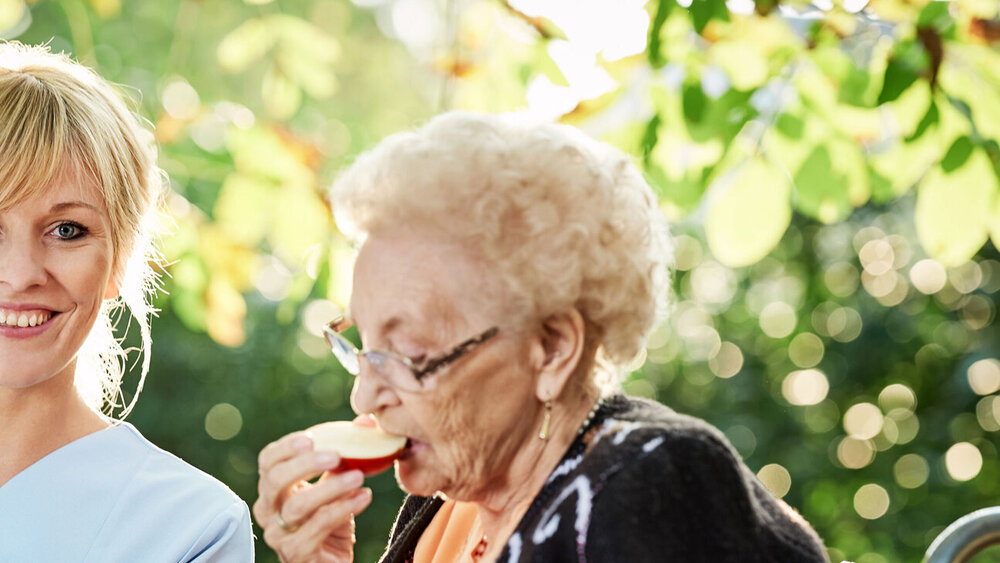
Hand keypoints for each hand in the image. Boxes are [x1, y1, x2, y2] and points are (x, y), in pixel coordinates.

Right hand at [254, 425, 373, 562]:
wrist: (332, 562)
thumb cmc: (330, 519)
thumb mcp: (335, 484)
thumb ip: (345, 455)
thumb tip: (366, 421)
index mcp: (273, 487)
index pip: (268, 461)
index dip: (285, 447)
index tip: (310, 438)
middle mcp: (268, 510)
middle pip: (275, 480)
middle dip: (305, 465)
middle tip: (335, 456)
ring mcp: (278, 534)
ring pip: (298, 506)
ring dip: (331, 488)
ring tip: (358, 478)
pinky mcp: (295, 553)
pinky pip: (317, 528)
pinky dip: (343, 510)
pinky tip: (364, 498)